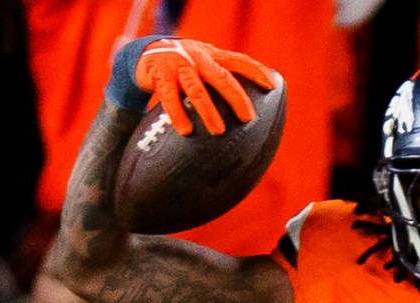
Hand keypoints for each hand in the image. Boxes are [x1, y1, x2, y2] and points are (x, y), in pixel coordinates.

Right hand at [114, 37, 280, 136]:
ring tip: (218, 130)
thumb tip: (251, 111)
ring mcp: (179, 65)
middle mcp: (198, 58)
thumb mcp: (205, 65)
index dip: (256, 71)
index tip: (272, 85)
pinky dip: (177, 114)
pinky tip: (186, 131)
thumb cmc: (185, 67)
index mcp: (212, 55)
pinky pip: (169, 97)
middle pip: (221, 77)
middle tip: (248, 118)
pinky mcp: (160, 75)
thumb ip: (223, 78)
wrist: (146, 54)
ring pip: (196, 90)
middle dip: (236, 97)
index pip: (239, 60)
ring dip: (208, 111)